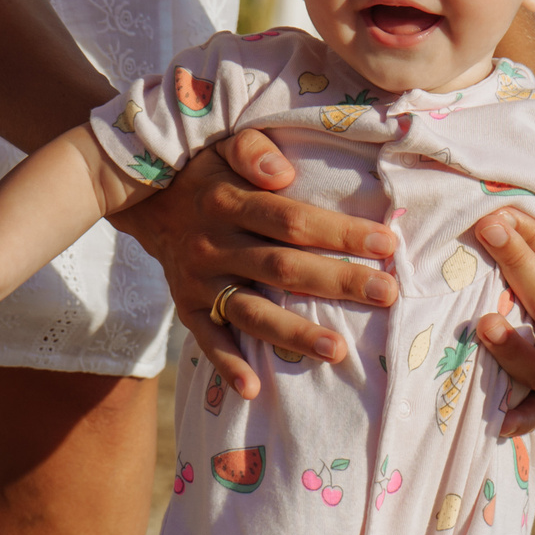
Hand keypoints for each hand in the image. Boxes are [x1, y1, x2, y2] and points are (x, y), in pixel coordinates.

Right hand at [108, 130, 398, 400]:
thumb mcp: (224, 145)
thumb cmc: (208, 174)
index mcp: (228, 202)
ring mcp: (199, 281)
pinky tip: (256, 389)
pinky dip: (229, 366)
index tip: (386, 244)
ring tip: (339, 351)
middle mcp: (213, 245)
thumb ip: (253, 151)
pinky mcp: (187, 308)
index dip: (338, 233)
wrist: (148, 202)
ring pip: (251, 312)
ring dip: (294, 334)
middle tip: (387, 294)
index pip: (291, 220)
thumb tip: (285, 172)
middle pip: (281, 268)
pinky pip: (208, 341)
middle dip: (337, 282)